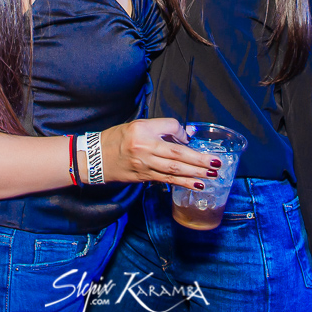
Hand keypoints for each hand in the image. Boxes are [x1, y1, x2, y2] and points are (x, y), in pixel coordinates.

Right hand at [99, 118, 221, 191]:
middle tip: (217, 162)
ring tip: (212, 173)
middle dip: (199, 159)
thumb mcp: (136, 126)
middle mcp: (144, 147)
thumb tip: (185, 135)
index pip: (170, 126)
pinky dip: (184, 182)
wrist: (94, 158)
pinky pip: (168, 180)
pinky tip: (198, 184)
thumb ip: (161, 129)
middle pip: (177, 153)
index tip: (187, 137)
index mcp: (142, 129)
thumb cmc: (116, 139)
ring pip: (174, 169)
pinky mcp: (145, 176)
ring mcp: (145, 164)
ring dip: (195, 172)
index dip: (181, 131)